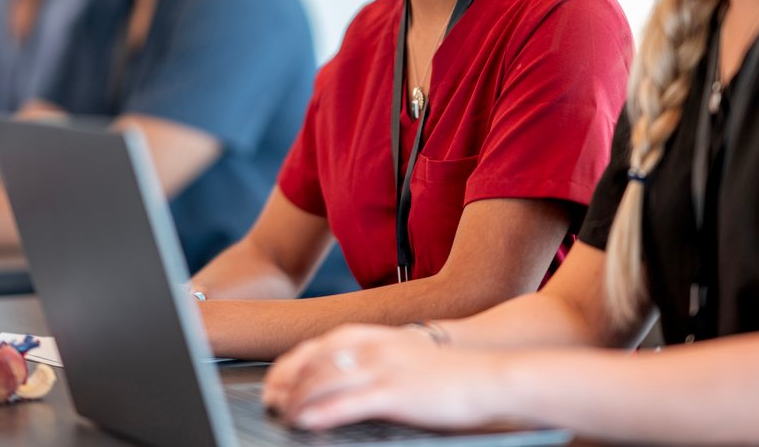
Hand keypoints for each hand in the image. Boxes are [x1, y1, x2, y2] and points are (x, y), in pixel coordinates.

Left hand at [262, 324, 502, 431]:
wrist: (487, 372)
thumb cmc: (448, 370)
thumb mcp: (405, 352)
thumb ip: (375, 357)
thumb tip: (346, 372)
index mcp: (374, 335)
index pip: (317, 345)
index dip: (290, 364)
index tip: (275, 382)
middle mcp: (373, 346)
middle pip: (313, 361)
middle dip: (286, 382)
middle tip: (271, 401)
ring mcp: (382, 368)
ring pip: (322, 381)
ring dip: (296, 400)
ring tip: (284, 415)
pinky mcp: (394, 393)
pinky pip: (345, 403)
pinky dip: (319, 413)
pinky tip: (305, 422)